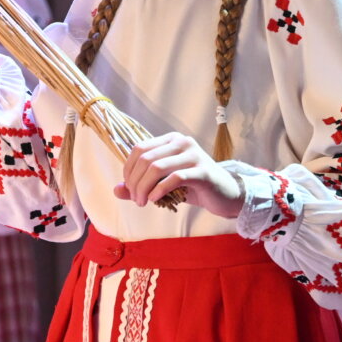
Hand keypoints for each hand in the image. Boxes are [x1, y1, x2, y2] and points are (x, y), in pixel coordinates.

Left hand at [112, 132, 244, 217]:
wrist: (225, 195)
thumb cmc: (193, 187)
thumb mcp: (164, 185)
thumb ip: (141, 186)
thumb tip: (116, 190)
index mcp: (171, 140)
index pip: (140, 149)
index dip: (128, 169)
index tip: (128, 188)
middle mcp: (182, 142)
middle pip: (146, 158)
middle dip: (135, 181)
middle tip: (136, 199)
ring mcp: (193, 155)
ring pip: (157, 167)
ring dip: (144, 187)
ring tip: (142, 202)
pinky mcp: (203, 171)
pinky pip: (175, 178)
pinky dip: (160, 190)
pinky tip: (155, 199)